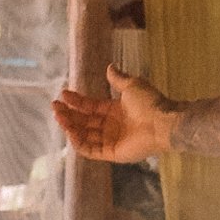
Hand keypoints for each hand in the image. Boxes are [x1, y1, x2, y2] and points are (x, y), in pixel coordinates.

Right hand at [53, 65, 173, 162]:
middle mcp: (112, 126)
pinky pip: (91, 150)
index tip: (63, 94)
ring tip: (59, 117)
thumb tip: (109, 66)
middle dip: (69, 114)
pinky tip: (70, 132)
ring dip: (70, 126)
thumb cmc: (150, 103)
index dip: (77, 101)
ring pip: (85, 135)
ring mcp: (111, 140)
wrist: (163, 122)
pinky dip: (79, 142)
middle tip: (55, 107)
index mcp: (116, 110)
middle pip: (85, 121)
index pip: (91, 107)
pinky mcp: (112, 153)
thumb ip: (118, 79)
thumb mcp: (132, 86)